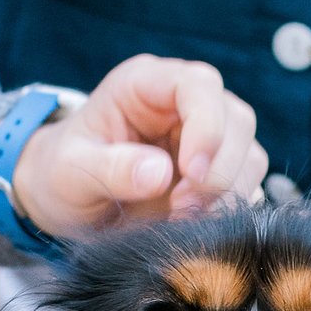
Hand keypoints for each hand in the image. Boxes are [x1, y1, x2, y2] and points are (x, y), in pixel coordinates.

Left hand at [13, 56, 266, 234]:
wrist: (66, 201)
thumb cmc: (61, 175)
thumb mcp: (69, 173)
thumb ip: (110, 169)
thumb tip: (160, 173)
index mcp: (146, 84)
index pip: (198, 85)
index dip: (207, 126)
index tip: (189, 174)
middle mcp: (183, 104)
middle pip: (236, 120)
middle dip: (218, 171)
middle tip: (182, 210)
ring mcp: (205, 137)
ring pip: (249, 155)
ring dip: (225, 194)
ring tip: (181, 220)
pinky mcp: (216, 172)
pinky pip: (246, 187)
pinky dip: (228, 210)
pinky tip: (193, 226)